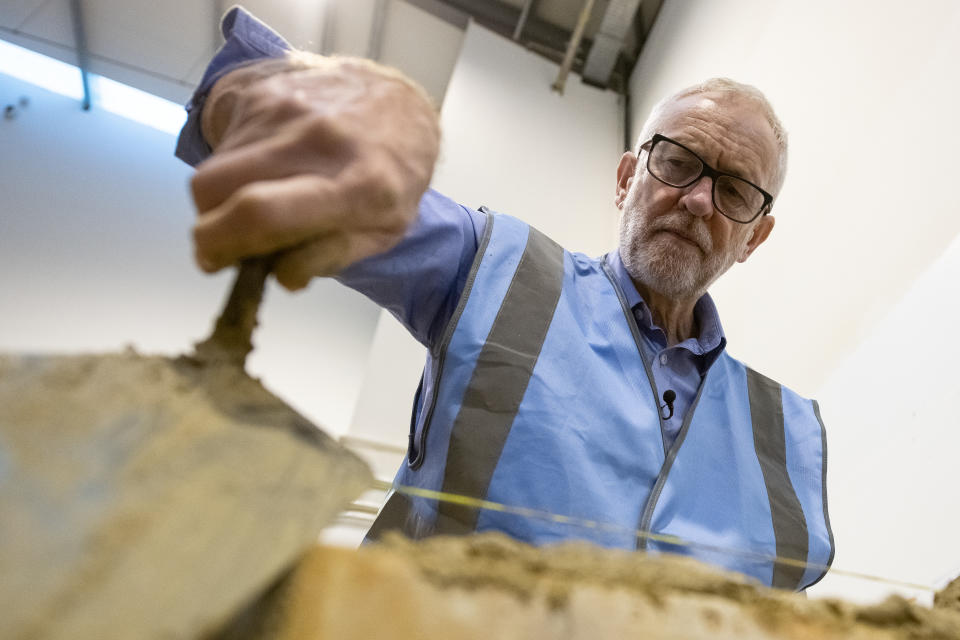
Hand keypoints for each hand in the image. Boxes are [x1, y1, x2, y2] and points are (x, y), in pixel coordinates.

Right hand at [190, 53, 439, 289]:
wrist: (395, 101)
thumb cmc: (393, 177)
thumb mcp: (385, 230)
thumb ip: (332, 256)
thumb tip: (280, 276)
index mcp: (357, 186)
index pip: (262, 213)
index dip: (223, 244)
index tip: (216, 263)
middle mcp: (316, 140)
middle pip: (215, 188)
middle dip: (209, 228)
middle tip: (226, 244)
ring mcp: (285, 110)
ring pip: (211, 170)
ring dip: (220, 201)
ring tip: (255, 206)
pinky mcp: (263, 94)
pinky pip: (223, 147)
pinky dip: (233, 172)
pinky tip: (267, 172)